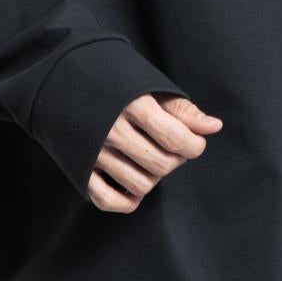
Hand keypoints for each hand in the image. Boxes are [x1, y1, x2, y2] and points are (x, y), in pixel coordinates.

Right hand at [88, 93, 223, 211]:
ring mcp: (94, 153)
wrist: (67, 80)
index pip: (176, 139)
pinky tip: (133, 183)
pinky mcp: (81, 169)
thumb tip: (214, 127)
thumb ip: (183, 111)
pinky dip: (126, 200)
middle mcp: (112, 130)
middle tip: (171, 148)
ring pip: (140, 186)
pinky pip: (109, 200)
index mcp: (133, 105)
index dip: (195, 146)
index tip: (194, 142)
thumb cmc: (116, 85)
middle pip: (161, 166)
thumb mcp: (150, 88)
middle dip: (175, 160)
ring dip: (153, 177)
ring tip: (150, 159)